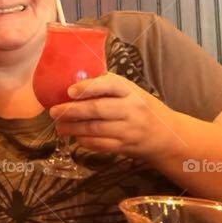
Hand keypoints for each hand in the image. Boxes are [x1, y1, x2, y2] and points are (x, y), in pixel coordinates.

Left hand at [48, 73, 180, 159]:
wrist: (167, 135)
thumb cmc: (140, 107)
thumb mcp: (129, 91)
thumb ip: (106, 85)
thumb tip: (72, 75)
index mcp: (130, 91)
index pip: (110, 85)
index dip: (88, 87)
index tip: (69, 90)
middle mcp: (131, 109)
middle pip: (98, 109)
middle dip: (72, 111)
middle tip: (54, 111)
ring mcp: (129, 129)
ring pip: (96, 129)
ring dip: (73, 128)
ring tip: (59, 126)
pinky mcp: (125, 146)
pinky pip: (100, 145)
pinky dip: (84, 141)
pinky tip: (75, 137)